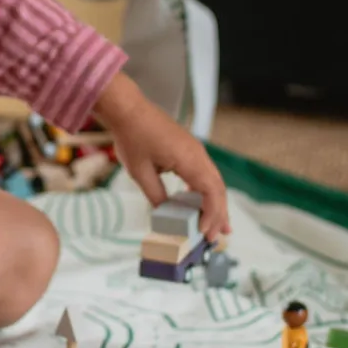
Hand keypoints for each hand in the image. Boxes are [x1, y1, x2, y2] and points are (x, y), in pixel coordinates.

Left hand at [94, 74, 229, 240]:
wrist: (128, 109)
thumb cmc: (132, 138)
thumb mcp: (140, 172)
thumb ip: (155, 195)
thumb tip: (165, 215)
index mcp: (189, 159)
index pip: (211, 192)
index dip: (211, 215)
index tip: (204, 233)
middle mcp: (198, 154)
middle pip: (218, 188)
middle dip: (219, 214)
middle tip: (217, 238)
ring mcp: (195, 151)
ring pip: (213, 181)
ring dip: (216, 204)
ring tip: (218, 226)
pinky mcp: (189, 149)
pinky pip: (203, 173)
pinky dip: (205, 191)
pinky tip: (199, 204)